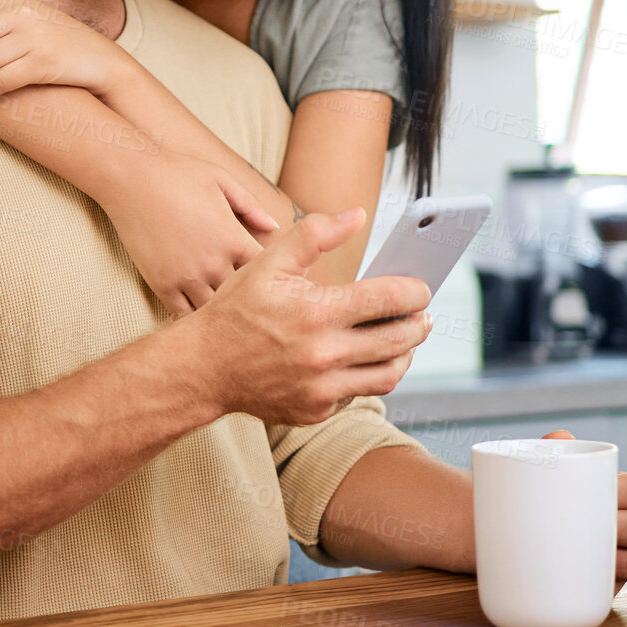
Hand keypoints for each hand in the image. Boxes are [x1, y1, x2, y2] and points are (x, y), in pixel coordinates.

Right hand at [105, 149, 279, 313]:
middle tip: (249, 300)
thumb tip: (274, 226)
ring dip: (220, 309)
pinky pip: (182, 313)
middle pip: (244, 297)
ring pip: (214, 309)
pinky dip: (192, 315)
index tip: (265, 276)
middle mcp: (215, 263)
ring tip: (224, 309)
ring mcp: (187, 277)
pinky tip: (196, 311)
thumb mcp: (222, 181)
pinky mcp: (162, 284)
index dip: (269, 276)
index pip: (266, 271)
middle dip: (249, 298)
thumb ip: (251, 206)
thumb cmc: (179, 173)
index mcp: (234, 239)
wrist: (132, 179)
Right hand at [193, 209, 432, 426]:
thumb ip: (315, 234)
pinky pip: (358, 393)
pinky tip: (363, 359)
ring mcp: (321, 388)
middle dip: (420, 324)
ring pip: (388, 374)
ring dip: (404, 355)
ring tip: (404, 339)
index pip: (389, 300)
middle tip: (424, 315)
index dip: (415, 291)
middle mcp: (324, 354)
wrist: (203, 369)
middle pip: (398, 340)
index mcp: (317, 312)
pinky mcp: (316, 411)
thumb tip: (358, 215)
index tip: (422, 287)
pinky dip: (367, 376)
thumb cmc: (237, 312)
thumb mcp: (269, 262)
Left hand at [541, 430, 626, 590]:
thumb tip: (560, 437)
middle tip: (593, 525)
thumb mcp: (543, 475)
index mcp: (618, 497)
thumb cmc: (539, 500)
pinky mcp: (604, 587)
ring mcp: (619, 560)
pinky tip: (597, 583)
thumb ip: (553, 453)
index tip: (608, 494)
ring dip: (622, 560)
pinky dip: (609, 586)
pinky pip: (616, 589)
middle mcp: (626, 529)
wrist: (513, 541)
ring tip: (597, 555)